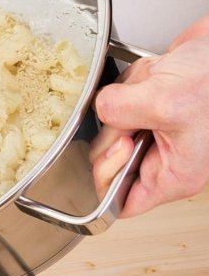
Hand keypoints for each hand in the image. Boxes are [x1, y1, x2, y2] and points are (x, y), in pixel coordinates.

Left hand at [91, 15, 208, 216]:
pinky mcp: (150, 106)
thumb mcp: (164, 102)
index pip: (121, 203)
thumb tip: (100, 111)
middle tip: (138, 109)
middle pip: (108, 160)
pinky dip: (131, 82)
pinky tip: (155, 72)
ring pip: (111, 125)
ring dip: (125, 97)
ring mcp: (157, 131)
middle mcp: (166, 157)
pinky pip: (119, 100)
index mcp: (175, 175)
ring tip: (155, 84)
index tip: (119, 146)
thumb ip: (118, 112)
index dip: (107, 179)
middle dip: (116, 127)